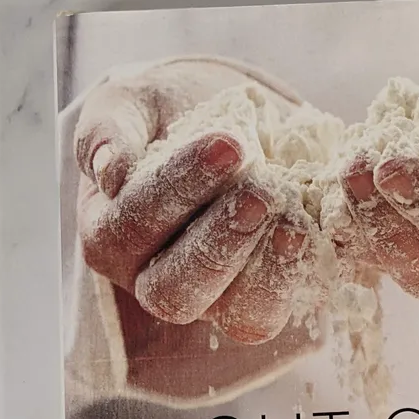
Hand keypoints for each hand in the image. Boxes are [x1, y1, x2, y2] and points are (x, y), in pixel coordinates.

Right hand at [75, 61, 313, 343]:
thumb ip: (109, 128)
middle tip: (263, 190)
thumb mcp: (131, 103)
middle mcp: (151, 282)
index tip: (228, 144)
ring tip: (294, 217)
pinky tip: (310, 233)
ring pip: (232, 315)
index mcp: (109, 237)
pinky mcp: (256, 305)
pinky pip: (271, 312)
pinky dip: (295, 278)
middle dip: (221, 242)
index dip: (178, 189)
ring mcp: (208, 302)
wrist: (224, 127)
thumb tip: (108, 170)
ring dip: (266, 270)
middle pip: (175, 292)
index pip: (132, 227)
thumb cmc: (166, 114)